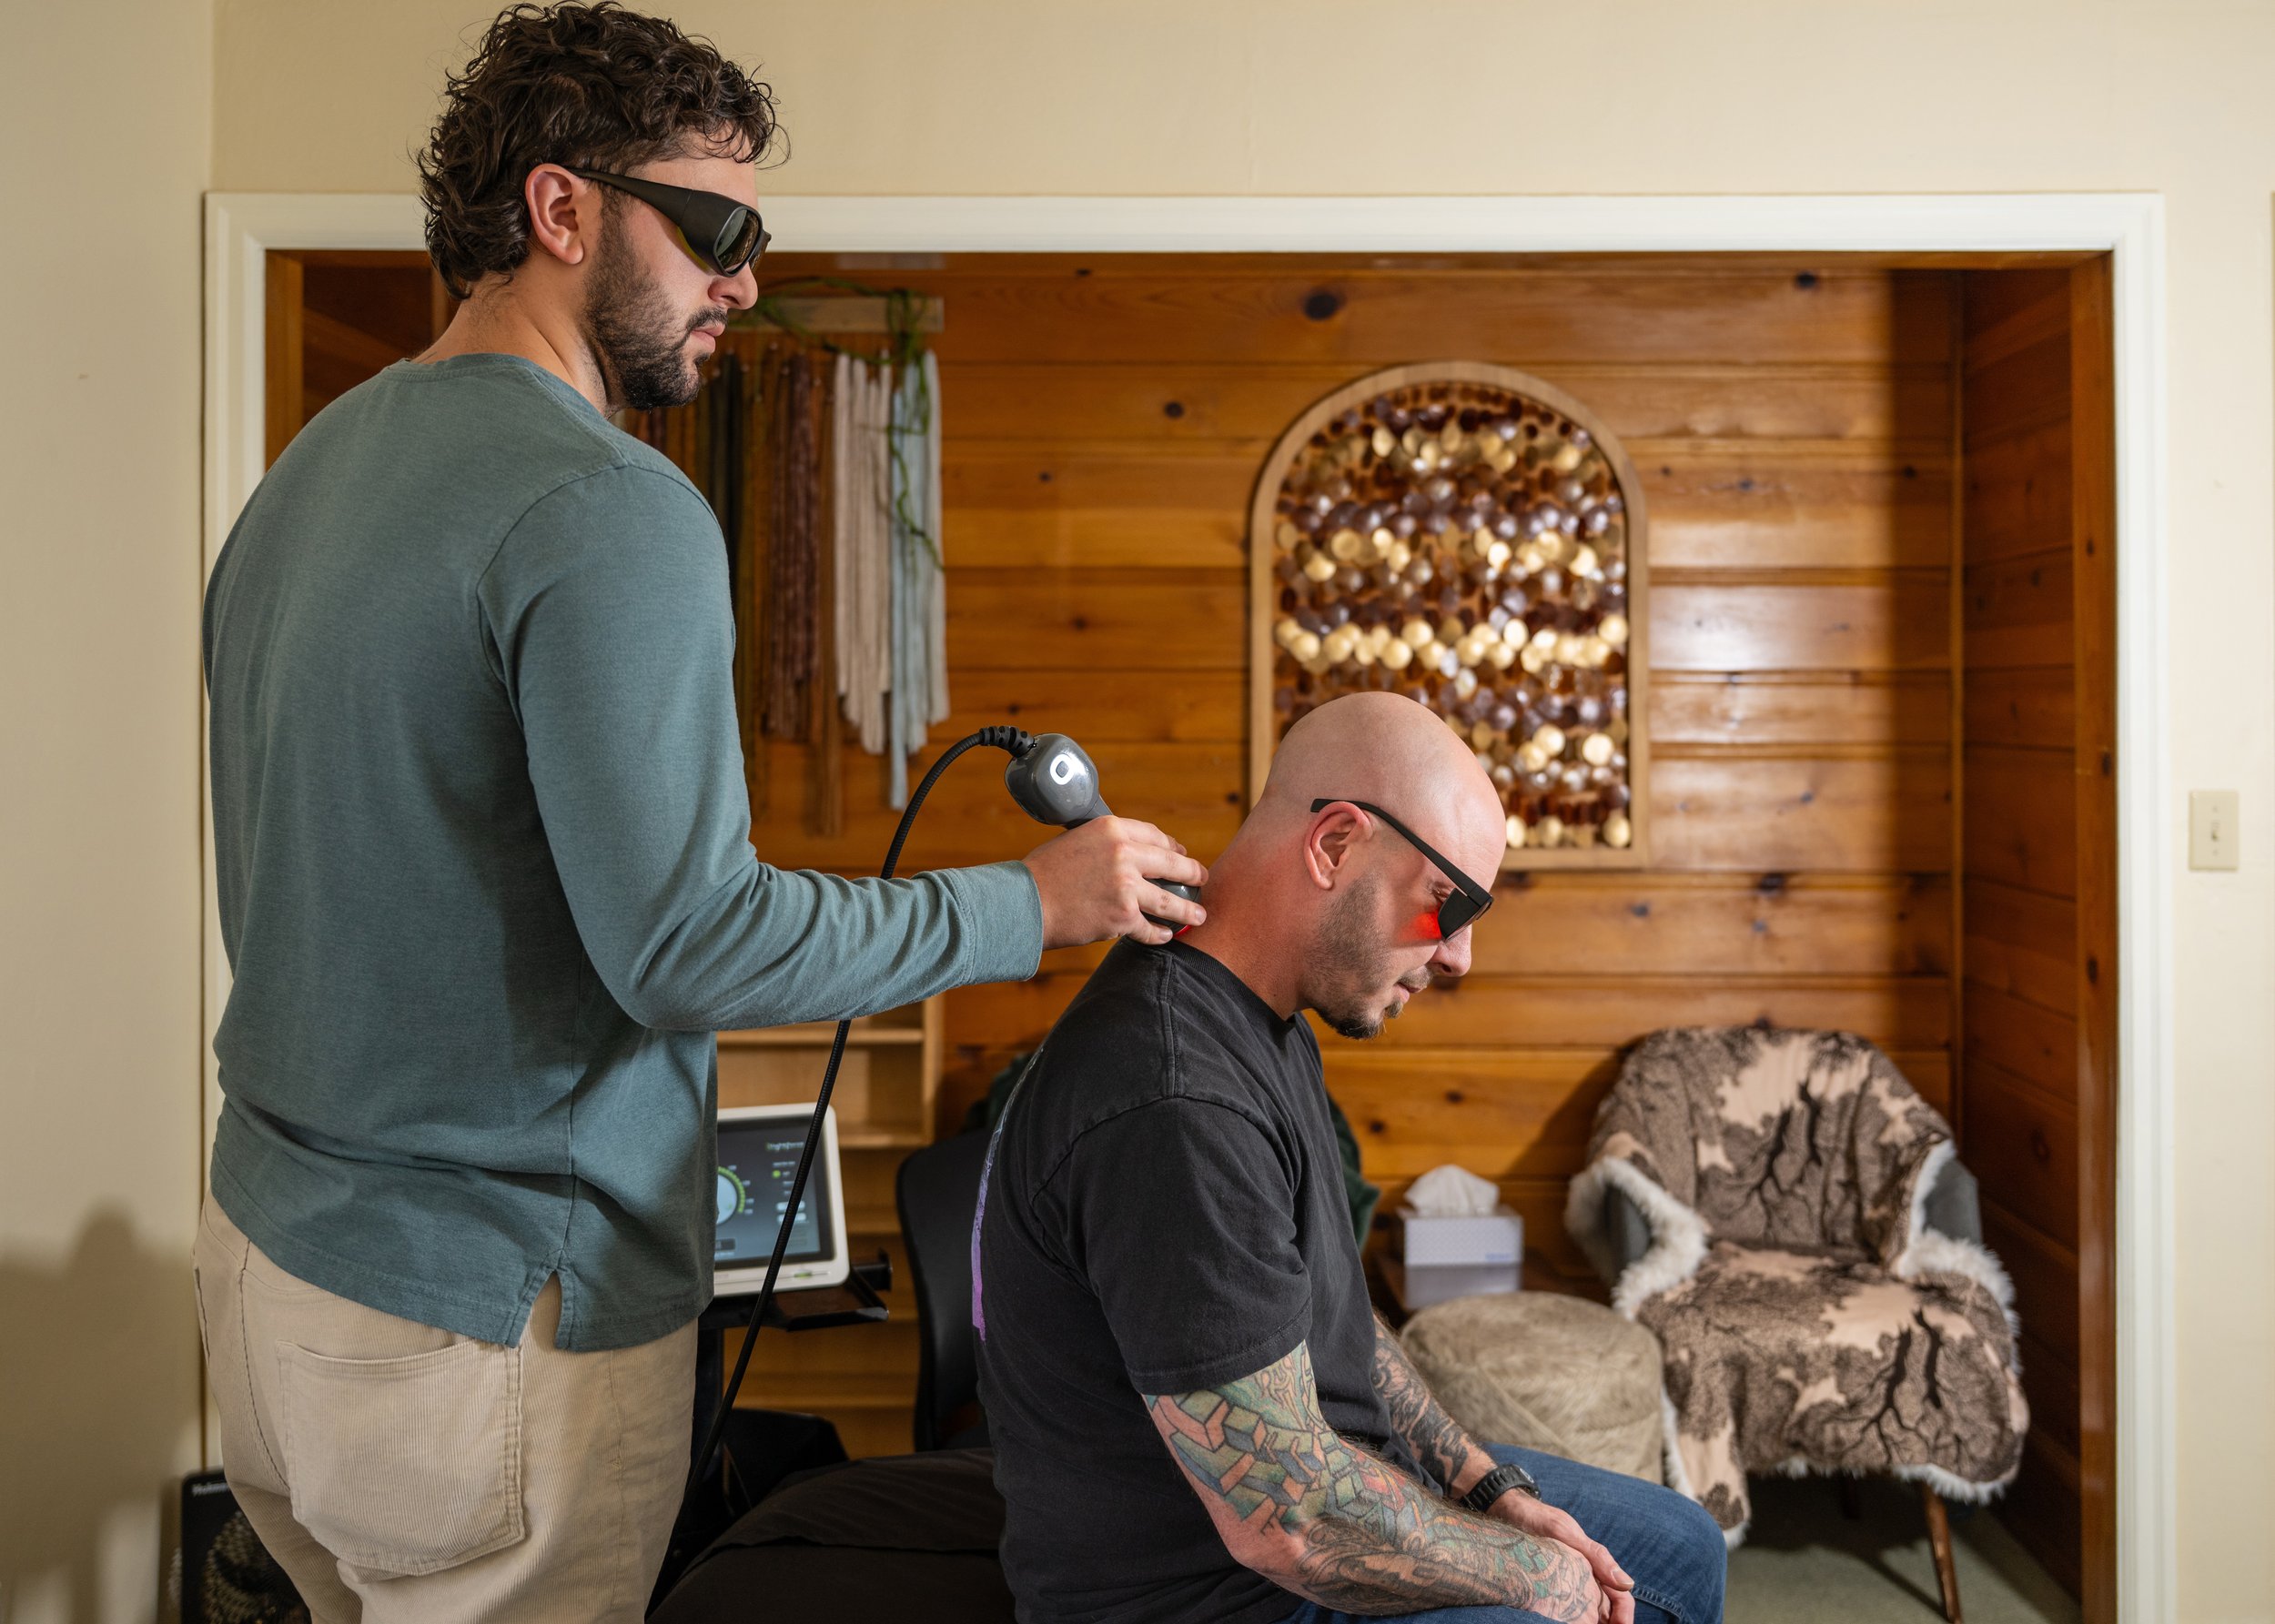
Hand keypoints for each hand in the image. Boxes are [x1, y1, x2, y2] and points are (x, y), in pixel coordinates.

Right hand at [1022, 817, 1207, 947]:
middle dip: (1193, 874)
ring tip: (1200, 916)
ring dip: (1189, 911)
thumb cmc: (1043, 873)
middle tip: (1202, 879)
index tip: (1180, 853)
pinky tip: (1165, 936)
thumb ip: (1106, 844)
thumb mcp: (1076, 840)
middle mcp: (1124, 854)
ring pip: (1170, 901)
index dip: (1173, 846)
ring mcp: (1127, 887)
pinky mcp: (1123, 917)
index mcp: (1112, 828)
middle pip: (1173, 863)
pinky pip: (1150, 928)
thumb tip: (1129, 855)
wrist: (1023, 902)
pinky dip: (1160, 935)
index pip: (1155, 835)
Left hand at [1493, 1493, 1633, 1623]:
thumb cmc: (1538, 1520)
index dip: (1625, 1619)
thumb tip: (1628, 1584)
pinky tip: (1561, 1623)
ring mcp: (1572, 1585)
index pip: (1622, 1599)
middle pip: (1608, 1612)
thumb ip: (1596, 1556)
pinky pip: (1568, 1612)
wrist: (1511, 1513)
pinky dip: (1571, 1620)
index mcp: (1598, 1566)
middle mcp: (1589, 1578)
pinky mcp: (1555, 1590)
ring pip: (1589, 1614)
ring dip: (1588, 1622)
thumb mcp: (1565, 1533)